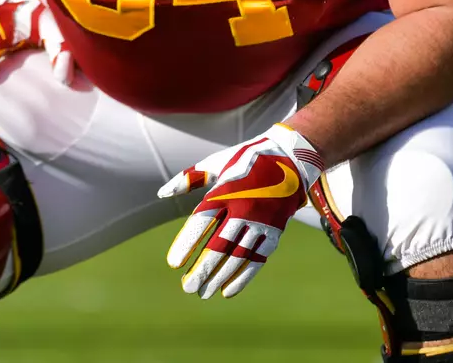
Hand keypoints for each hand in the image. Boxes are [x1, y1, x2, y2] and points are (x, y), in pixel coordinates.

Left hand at [156, 123, 325, 298]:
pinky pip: (257, 259)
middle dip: (203, 268)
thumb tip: (162, 194)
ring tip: (204, 292)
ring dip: (220, 276)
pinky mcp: (275, 232)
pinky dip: (243, 277)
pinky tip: (228, 291)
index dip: (187, 244)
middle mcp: (244, 208)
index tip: (174, 264)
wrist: (290, 158)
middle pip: (220, 245)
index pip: (202, 222)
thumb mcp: (216, 163)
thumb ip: (189, 179)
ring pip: (238, 256)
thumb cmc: (245, 160)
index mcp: (225, 190)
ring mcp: (261, 222)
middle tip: (188, 287)